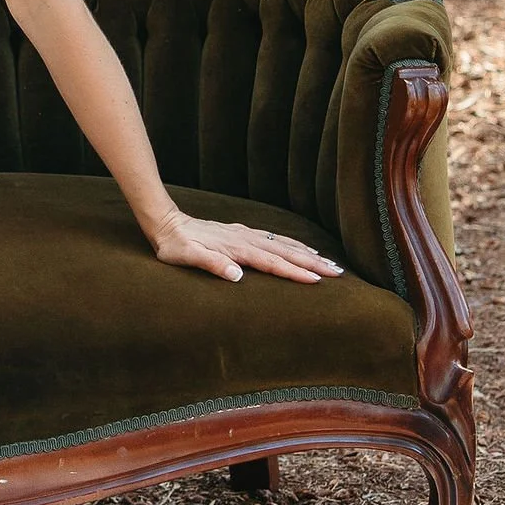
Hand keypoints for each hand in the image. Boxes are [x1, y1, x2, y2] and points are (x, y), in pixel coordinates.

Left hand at [148, 210, 341, 284]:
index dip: (296, 273)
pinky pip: (275, 239)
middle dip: (313, 263)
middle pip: (286, 253)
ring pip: (284, 244)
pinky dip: (292, 244)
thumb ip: (212, 264)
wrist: (166, 222)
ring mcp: (246, 235)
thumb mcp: (187, 257)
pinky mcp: (242, 233)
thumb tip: (237, 276)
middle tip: (338, 273)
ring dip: (308, 254)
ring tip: (330, 262)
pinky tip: (302, 248)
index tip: (318, 281)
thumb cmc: (174, 246)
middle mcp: (246, 240)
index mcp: (237, 249)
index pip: (273, 263)